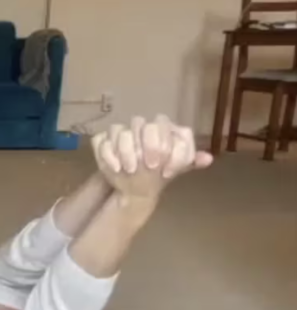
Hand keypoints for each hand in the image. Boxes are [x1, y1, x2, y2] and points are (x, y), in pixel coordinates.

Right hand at [90, 115, 212, 198]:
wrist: (134, 186)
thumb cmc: (157, 173)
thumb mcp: (176, 168)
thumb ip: (190, 161)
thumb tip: (208, 158)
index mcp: (161, 130)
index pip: (164, 125)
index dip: (167, 145)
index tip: (168, 169)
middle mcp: (141, 127)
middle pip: (143, 123)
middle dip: (148, 145)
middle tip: (151, 166)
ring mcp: (121, 133)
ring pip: (121, 130)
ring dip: (126, 150)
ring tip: (131, 170)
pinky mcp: (103, 141)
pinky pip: (101, 139)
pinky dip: (107, 154)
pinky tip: (116, 167)